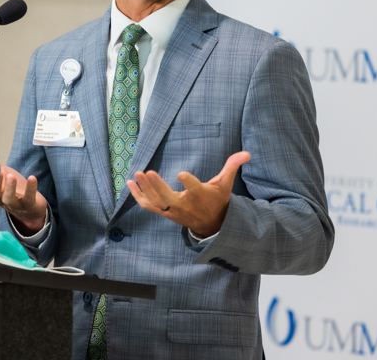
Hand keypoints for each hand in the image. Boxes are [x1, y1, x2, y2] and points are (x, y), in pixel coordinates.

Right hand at [0, 165, 47, 235]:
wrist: (31, 210)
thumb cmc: (15, 191)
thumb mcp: (3, 179)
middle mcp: (1, 200)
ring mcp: (14, 205)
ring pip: (9, 199)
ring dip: (9, 188)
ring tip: (11, 176)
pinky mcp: (29, 206)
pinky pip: (29, 198)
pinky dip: (30, 188)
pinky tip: (32, 178)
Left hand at [127, 151, 249, 237]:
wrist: (211, 224)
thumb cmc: (217, 199)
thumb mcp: (225, 184)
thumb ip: (232, 166)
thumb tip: (247, 153)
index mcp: (201, 196)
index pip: (194, 190)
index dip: (189, 182)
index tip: (181, 173)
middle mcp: (185, 205)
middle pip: (169, 199)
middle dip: (157, 187)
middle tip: (147, 172)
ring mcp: (173, 211)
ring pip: (156, 203)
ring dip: (145, 190)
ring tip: (136, 175)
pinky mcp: (165, 213)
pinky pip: (148, 206)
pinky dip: (138, 196)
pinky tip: (129, 183)